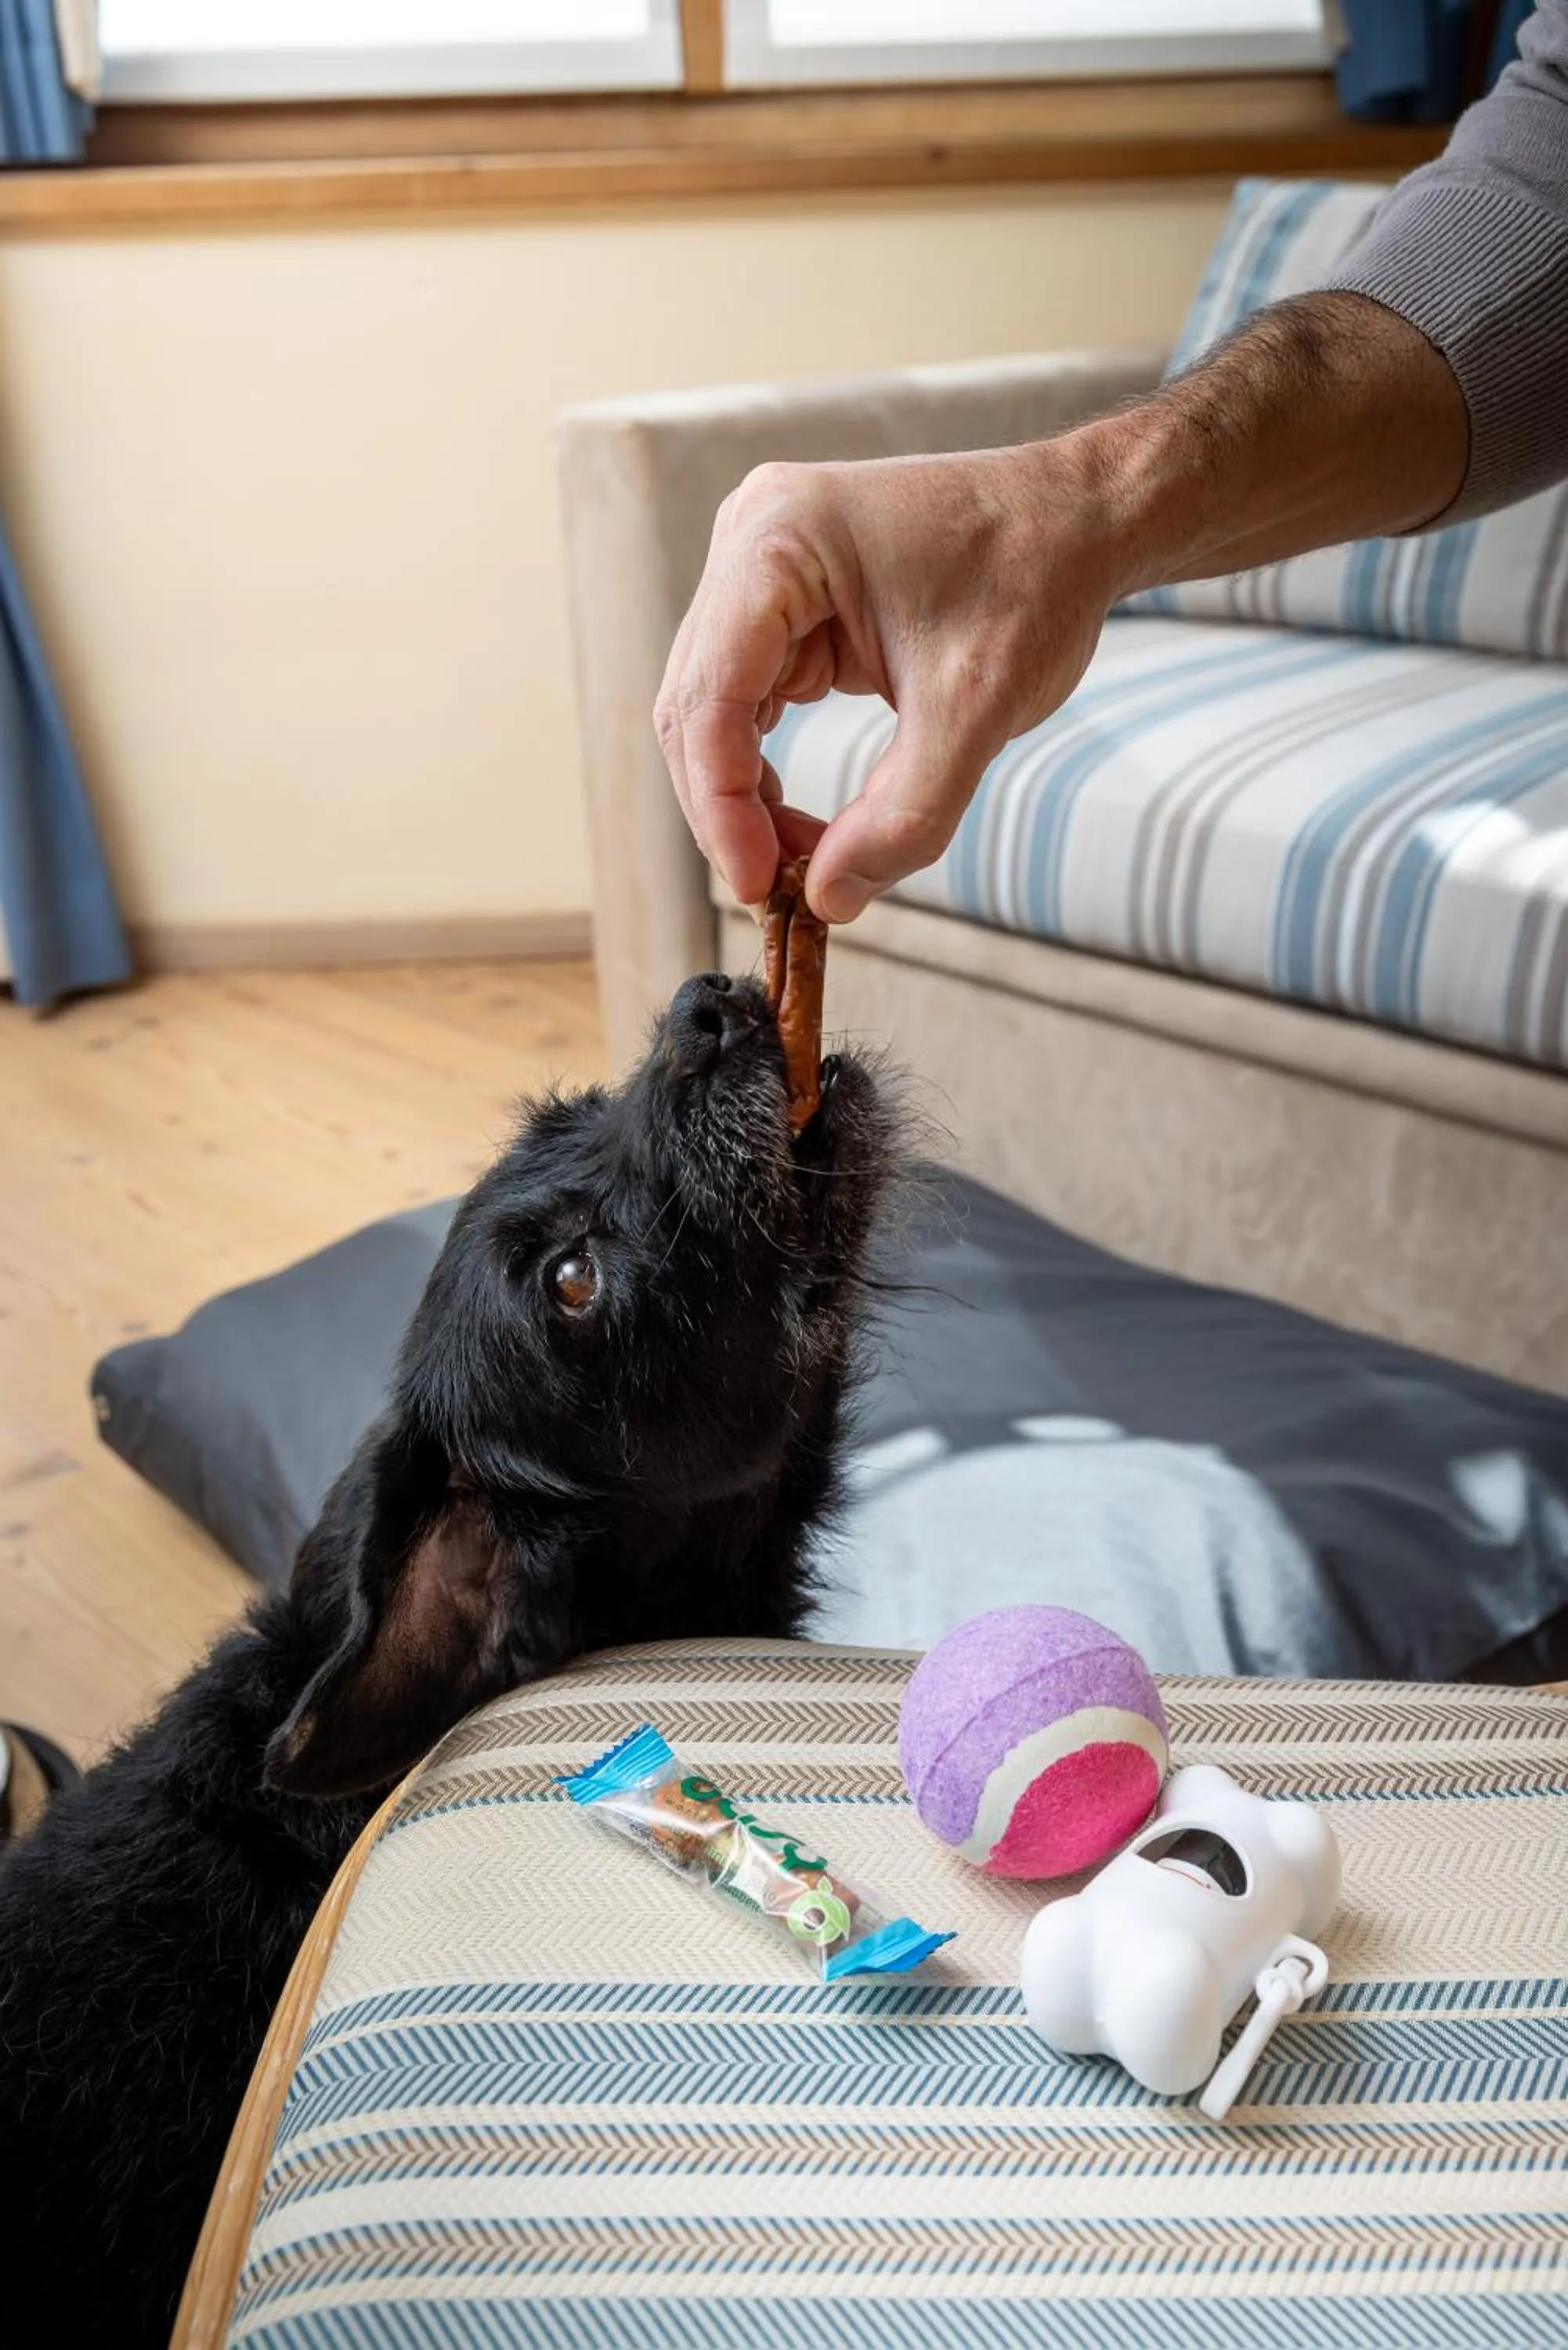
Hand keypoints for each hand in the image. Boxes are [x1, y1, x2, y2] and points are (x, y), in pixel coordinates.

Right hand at [655, 438, 1124, 922]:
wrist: (1081, 518)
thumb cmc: (1036, 579)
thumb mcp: (975, 712)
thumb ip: (903, 817)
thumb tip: (828, 900)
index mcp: (779, 540)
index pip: (711, 696)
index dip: (723, 805)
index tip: (761, 885)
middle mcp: (749, 541)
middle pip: (696, 708)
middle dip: (730, 810)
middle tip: (780, 891)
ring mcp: (758, 568)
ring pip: (712, 713)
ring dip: (745, 798)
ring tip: (802, 863)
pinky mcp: (781, 600)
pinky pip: (747, 702)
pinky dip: (766, 770)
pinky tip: (805, 824)